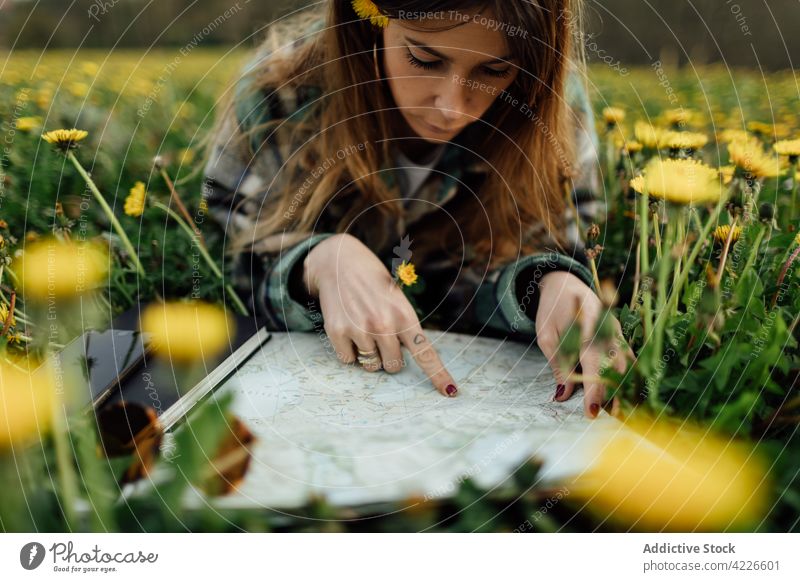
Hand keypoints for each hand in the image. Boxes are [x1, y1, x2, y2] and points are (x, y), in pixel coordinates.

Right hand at [303, 233, 457, 396]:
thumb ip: (404, 329)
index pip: (425, 353)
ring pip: (371, 366)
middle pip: (394, 365)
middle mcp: (384, 324)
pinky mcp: (338, 332)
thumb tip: (400, 362)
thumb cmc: (374, 286)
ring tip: (362, 328)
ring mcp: (360, 329)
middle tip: (380, 334)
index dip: (438, 375)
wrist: (341, 263)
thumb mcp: (397, 301)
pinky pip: (349, 361)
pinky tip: (347, 327)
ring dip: (368, 354)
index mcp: (404, 316)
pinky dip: (349, 350)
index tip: (450, 391)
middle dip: (389, 356)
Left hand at [533, 271, 633, 418]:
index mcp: (587, 328)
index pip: (595, 365)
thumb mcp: (547, 336)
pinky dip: (629, 378)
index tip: (592, 414)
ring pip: (628, 366)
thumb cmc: (552, 310)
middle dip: (615, 396)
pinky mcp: (621, 336)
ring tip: (619, 414)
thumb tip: (563, 395)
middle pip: (618, 369)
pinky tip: (626, 396)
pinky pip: (630, 360)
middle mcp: (608, 331)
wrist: (565, 283)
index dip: (595, 391)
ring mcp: (618, 333)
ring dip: (625, 390)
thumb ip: (558, 364)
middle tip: (610, 420)